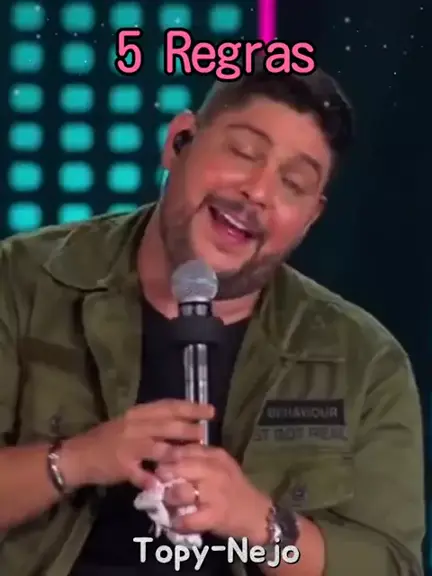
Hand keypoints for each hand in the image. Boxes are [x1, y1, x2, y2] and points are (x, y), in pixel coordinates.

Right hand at [60, 400, 214, 489]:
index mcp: (139, 413)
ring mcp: (128, 446)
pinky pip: (140, 473)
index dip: (191, 407)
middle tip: (206, 433)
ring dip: (177, 452)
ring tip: (193, 455)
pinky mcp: (121, 466)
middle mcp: (135, 425)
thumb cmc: (108, 438)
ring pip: (157, 447)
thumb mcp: (131, 424)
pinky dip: (153, 479)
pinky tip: (165, 484)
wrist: (78, 455)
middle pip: (167, 424)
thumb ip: (154, 424)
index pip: (168, 406)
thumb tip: (184, 424)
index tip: (210, 410)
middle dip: (189, 428)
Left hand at [157, 444, 271, 543]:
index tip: (159, 463)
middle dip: (164, 475)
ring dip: (169, 498)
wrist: (257, 513)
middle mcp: (216, 471)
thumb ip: (197, 458)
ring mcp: (215, 493)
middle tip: (157, 482)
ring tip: (165, 502)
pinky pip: (189, 518)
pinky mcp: (215, 515)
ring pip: (181, 492)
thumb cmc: (232, 487)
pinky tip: (175, 521)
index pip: (186, 449)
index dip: (168, 456)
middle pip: (180, 468)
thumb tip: (167, 456)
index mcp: (216, 456)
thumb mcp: (219, 464)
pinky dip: (178, 521)